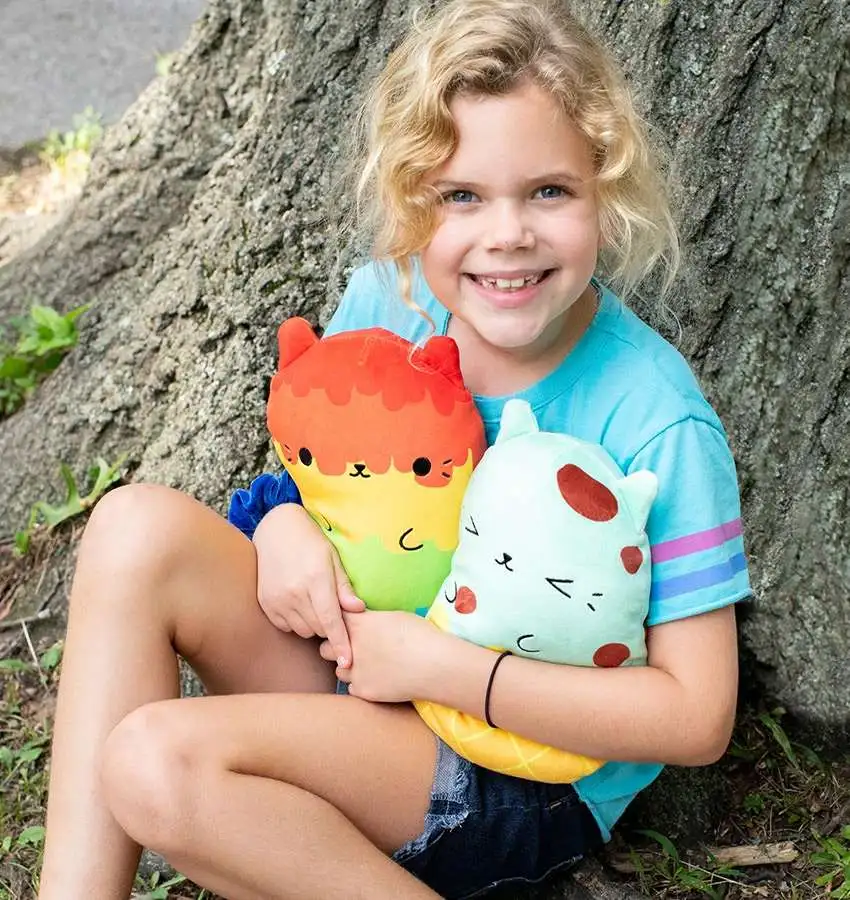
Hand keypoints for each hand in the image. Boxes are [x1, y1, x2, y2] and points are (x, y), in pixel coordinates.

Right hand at [253, 504, 364, 665]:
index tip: (348, 663)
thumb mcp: (333, 559)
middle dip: (330, 626)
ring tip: (314, 602)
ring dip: (313, 625)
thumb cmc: (311, 542)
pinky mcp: (266, 603)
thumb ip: (344, 588)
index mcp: (316, 580)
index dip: (341, 644)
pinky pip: (286, 626)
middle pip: (319, 629)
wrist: (276, 530)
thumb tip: (359, 610)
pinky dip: (296, 621)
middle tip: (332, 608)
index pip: (331, 621)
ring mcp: (277, 599)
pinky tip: (299, 603)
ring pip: (303, 630)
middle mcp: (295, 592)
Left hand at [319, 610, 450, 701]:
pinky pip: (352, 687)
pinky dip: (361, 684)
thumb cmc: (420, 635)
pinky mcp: (363, 691)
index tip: (346, 627)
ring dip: (348, 667)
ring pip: (339, 670)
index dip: (338, 624)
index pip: (333, 620)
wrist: (434, 665)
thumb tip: (364, 621)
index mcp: (358, 625)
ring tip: (368, 666)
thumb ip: (370, 620)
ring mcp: (355, 671)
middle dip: (335, 648)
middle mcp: (350, 647)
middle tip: (353, 648)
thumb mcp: (393, 617)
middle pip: (326, 648)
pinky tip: (377, 679)